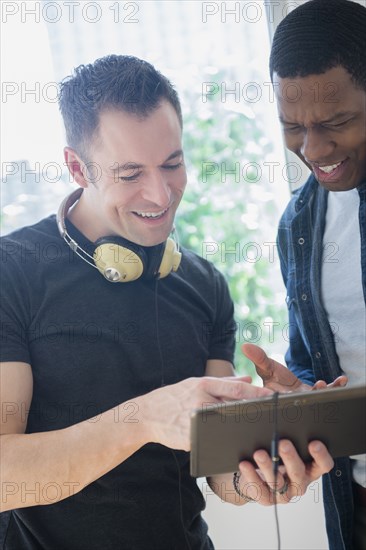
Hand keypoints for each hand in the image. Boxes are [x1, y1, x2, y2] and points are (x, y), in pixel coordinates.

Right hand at [139, 376, 271, 450]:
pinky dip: (224, 443)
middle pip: (235, 408)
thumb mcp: (195, 383)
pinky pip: (212, 442)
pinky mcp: (190, 439)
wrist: (147, 414)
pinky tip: (237, 446)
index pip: (236, 389)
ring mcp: (195, 421)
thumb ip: (224, 382)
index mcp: (203, 385)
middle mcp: (201, 401)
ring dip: (242, 430)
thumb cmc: (174, 397)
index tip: (273, 397)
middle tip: (274, 417)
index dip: (257, 394)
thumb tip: (248, 379)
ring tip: (259, 433)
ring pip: (226, 427)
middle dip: (254, 413)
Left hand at [236, 439, 333, 504]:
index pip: (323, 465)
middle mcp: (300, 482)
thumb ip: (289, 438)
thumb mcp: (285, 449)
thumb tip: (280, 421)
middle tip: (283, 443)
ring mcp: (284, 494)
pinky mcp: (267, 499)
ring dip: (268, 466)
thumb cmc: (276, 459)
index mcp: (310, 469)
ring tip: (259, 453)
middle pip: (298, 472)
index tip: (313, 443)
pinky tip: (245, 464)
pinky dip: (251, 475)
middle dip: (290, 457)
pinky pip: (260, 489)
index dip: (321, 455)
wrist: (257, 479)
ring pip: (278, 481)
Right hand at [242, 343, 346, 392]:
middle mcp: (295, 402)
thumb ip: (258, 357)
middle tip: (319, 385)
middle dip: (314, 394)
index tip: (296, 390)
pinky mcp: (317, 395)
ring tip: (325, 383)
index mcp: (280, 398)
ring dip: (325, 390)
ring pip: (318, 398)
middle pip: (305, 401)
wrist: (283, 385)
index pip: (286, 400)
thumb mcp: (266, 367)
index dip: (293, 397)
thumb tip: (245, 346)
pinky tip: (341, 379)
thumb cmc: (273, 378)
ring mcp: (307, 399)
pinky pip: (328, 392)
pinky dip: (336, 386)